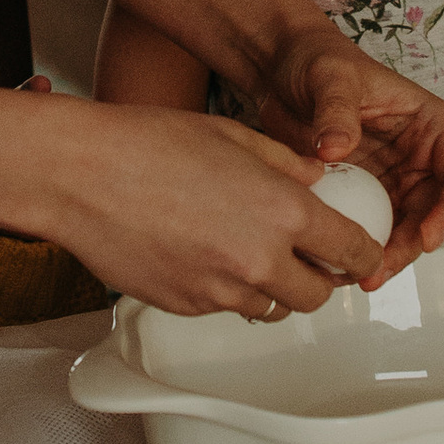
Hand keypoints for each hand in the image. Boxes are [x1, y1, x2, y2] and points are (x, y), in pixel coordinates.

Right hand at [42, 105, 384, 321]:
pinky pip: (224, 307)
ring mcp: (220, 290)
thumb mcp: (233, 134)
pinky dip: (226, 290)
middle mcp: (259, 259)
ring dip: (271, 288)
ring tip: (248, 254)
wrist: (80, 174)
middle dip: (318, 279)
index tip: (362, 256)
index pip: (350, 251)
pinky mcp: (185, 307)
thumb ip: (286, 163)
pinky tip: (204, 255)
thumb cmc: (146, 144)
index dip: (363, 255)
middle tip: (307, 258)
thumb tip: (314, 179)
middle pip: (316, 295)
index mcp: (282, 210)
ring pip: (270, 308)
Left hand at [246, 24, 443, 268]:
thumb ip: (337, 112)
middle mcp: (420, 157)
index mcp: (431, 125)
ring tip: (361, 275)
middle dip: (414, 245)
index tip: (428, 236)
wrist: (282, 70)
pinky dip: (363, 248)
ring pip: (407, 230)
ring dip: (389, 256)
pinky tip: (341, 263)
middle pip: (435, 213)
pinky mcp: (366, 196)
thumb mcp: (331, 78)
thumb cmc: (318, 61)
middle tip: (381, 266)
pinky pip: (374, 230)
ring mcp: (394, 180)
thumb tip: (336, 150)